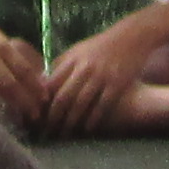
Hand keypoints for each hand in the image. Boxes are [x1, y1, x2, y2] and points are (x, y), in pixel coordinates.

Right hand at [0, 3, 45, 118]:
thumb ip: (4, 50)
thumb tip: (21, 69)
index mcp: (1, 45)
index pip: (23, 68)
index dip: (35, 84)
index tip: (45, 97)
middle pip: (11, 83)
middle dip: (26, 100)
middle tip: (36, 114)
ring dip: (9, 104)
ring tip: (20, 116)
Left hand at [36, 26, 155, 139]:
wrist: (133, 35)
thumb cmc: (103, 45)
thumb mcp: (79, 49)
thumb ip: (63, 65)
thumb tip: (44, 82)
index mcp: (72, 58)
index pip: (51, 83)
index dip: (41, 102)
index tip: (36, 116)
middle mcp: (84, 67)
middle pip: (63, 96)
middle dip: (53, 117)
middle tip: (47, 131)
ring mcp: (101, 76)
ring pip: (81, 103)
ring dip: (71, 122)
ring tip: (65, 134)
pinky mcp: (117, 83)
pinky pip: (102, 105)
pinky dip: (93, 118)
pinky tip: (87, 129)